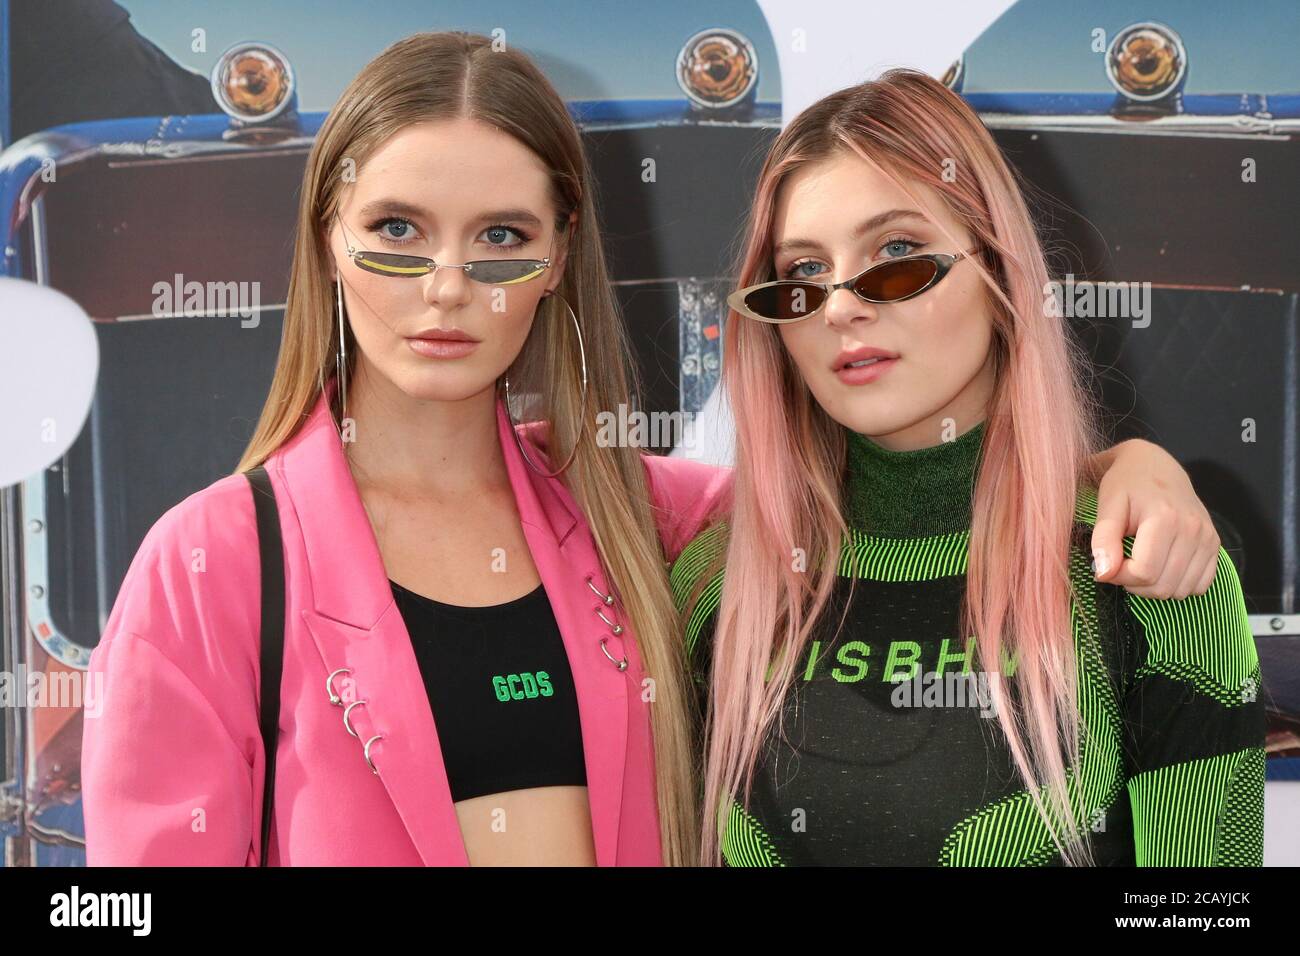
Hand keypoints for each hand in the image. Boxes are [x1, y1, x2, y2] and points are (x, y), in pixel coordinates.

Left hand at [1090, 439, 1219, 598]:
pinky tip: (1161, 566)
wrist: (1155, 466)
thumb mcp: (1107, 505)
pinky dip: (1178, 585)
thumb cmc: (1126, 485)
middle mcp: (1193, 530)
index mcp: (1165, 518)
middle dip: (1135, 585)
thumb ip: (1103, 540)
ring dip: (1155, 587)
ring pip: (1181, 591)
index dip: (1119, 577)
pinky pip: (1200, 586)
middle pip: (1163, 586)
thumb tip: (1103, 574)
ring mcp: (1208, 538)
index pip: (1144, 572)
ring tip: (1140, 564)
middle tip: (1122, 565)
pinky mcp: (1215, 545)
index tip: (1107, 564)